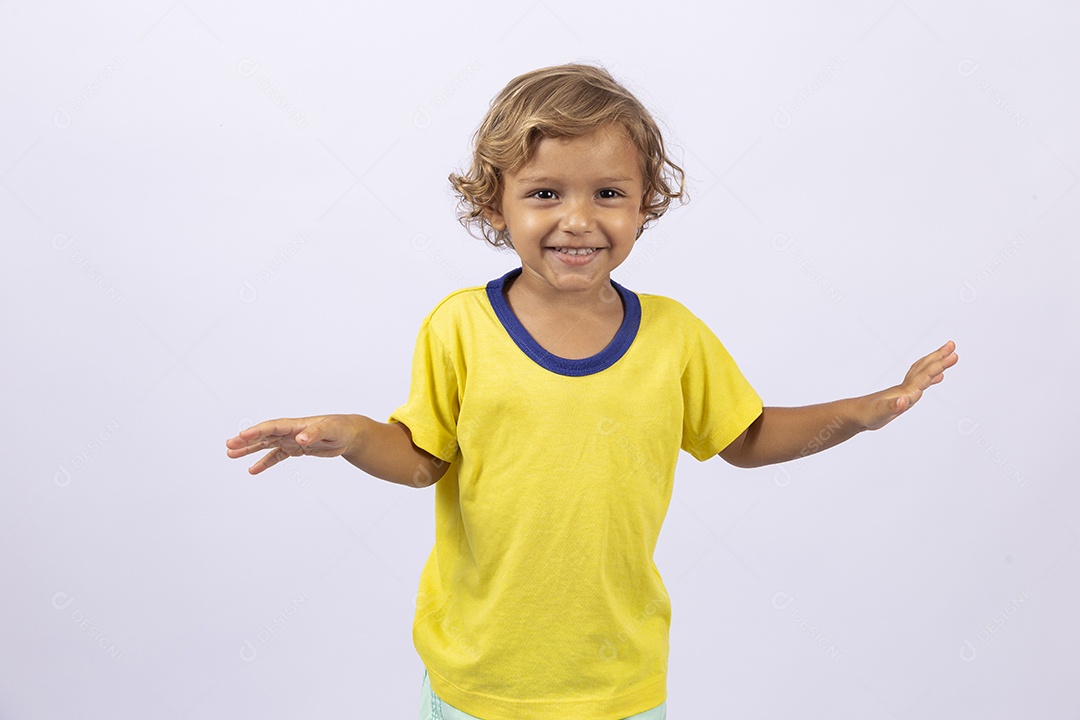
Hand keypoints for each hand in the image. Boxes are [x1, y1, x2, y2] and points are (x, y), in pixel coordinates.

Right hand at [225, 415, 360, 474]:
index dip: (256, 431)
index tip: (241, 435)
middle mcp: (290, 431)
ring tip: (231, 454)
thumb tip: (301, 439)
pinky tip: (252, 470)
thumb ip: (315, 433)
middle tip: (229, 445)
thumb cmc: (340, 428)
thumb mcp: (330, 430)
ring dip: (249, 449)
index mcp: (295, 425)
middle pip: (264, 435)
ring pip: (266, 444)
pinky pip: (276, 456)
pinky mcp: (296, 449)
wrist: (349, 433)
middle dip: (246, 440)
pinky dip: (264, 462)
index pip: (272, 427)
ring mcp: (291, 440)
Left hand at [864, 340, 958, 430]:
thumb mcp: (880, 413)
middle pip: (924, 368)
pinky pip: (919, 382)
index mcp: (904, 391)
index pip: (925, 374)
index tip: (954, 355)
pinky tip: (936, 377)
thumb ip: (892, 407)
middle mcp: (905, 388)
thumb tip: (903, 401)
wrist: (854, 415)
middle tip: (952, 345)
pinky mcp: (901, 395)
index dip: (939, 365)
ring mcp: (903, 390)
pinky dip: (929, 378)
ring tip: (947, 356)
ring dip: (935, 363)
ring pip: (922, 372)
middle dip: (939, 357)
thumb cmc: (866, 414)